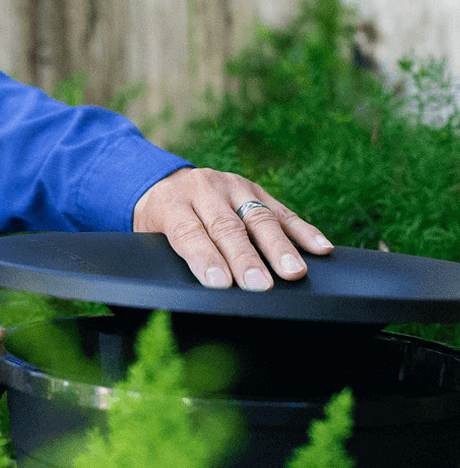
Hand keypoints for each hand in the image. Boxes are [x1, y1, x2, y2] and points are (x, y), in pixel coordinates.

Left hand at [133, 167, 332, 289]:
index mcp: (172, 203)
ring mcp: (232, 186)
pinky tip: (319, 247)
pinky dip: (303, 230)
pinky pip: (281, 210)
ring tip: (293, 271)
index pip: (190, 233)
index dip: (206, 259)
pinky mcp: (255, 188)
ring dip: (279, 247)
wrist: (162, 182)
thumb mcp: (148, 234)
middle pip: (227, 227)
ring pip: (259, 218)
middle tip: (259, 285)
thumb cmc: (156, 220)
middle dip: (245, 259)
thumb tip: (198, 285)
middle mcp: (203, 190)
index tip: (221, 283)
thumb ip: (169, 253)